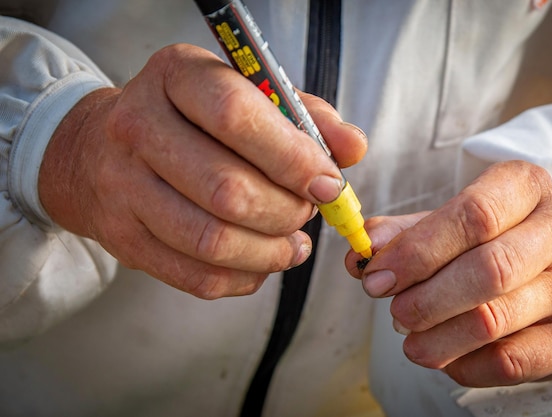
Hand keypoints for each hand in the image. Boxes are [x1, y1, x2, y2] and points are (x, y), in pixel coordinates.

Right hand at [39, 43, 366, 298]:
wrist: (100, 149)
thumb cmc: (192, 120)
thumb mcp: (246, 94)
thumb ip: (305, 117)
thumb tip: (353, 149)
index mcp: (176, 76)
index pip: (235, 117)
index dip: (292, 157)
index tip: (328, 183)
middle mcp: (138, 128)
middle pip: (227, 190)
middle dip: (286, 212)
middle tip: (307, 212)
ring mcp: (122, 187)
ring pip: (213, 241)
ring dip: (270, 253)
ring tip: (293, 244)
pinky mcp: (123, 237)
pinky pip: (197, 277)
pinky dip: (245, 277)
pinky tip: (263, 261)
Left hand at [347, 161, 551, 386]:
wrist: (545, 266)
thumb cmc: (486, 239)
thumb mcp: (444, 222)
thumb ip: (401, 236)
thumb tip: (359, 256)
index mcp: (525, 187)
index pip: (473, 215)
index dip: (418, 251)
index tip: (376, 276)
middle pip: (488, 269)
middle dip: (425, 298)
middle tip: (393, 311)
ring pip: (495, 318)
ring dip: (437, 336)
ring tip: (410, 338)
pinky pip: (511, 360)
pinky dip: (465, 364)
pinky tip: (445, 354)